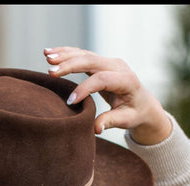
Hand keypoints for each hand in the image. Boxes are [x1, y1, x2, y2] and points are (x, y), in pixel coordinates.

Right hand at [44, 47, 171, 145]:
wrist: (143, 103)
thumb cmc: (134, 114)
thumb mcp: (126, 120)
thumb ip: (111, 121)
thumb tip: (96, 128)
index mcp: (126, 80)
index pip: (102, 79)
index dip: (85, 89)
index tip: (69, 102)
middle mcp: (117, 66)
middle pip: (91, 61)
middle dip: (70, 65)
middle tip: (51, 71)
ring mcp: (109, 62)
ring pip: (85, 54)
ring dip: (64, 55)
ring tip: (47, 57)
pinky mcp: (101, 63)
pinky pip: (82, 55)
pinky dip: (66, 54)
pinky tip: (52, 53)